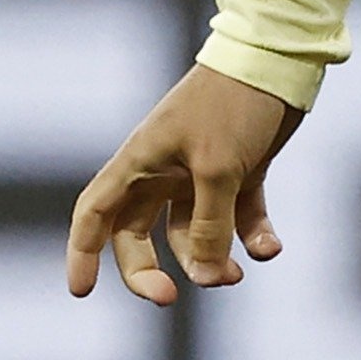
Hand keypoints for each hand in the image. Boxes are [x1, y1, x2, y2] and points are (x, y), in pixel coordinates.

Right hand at [65, 63, 300, 305]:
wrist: (279, 60)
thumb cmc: (234, 105)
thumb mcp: (218, 169)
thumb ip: (210, 227)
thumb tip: (208, 276)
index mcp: (140, 162)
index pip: (94, 213)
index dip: (81, 252)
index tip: (82, 291)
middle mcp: (163, 171)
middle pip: (139, 236)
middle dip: (150, 270)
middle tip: (171, 299)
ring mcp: (202, 173)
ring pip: (192, 233)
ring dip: (211, 259)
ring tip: (238, 272)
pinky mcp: (241, 172)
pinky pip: (239, 219)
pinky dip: (252, 238)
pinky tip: (269, 249)